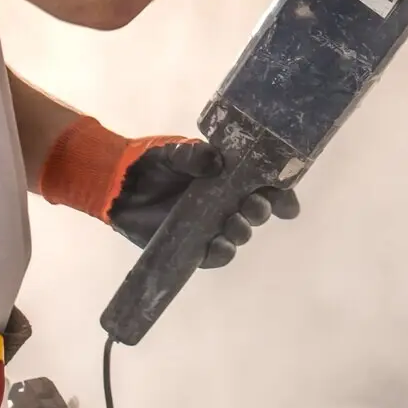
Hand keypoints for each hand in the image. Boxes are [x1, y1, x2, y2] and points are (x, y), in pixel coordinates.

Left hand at [107, 138, 300, 268]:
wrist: (120, 185)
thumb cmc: (153, 163)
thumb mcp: (173, 152)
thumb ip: (194, 155)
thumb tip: (216, 161)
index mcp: (230, 177)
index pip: (265, 187)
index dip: (281, 195)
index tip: (287, 203)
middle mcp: (226, 203)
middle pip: (257, 212)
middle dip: (261, 210)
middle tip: (252, 206)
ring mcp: (211, 226)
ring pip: (240, 235)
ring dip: (242, 231)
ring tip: (232, 224)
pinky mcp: (193, 246)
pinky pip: (216, 256)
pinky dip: (223, 252)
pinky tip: (219, 245)